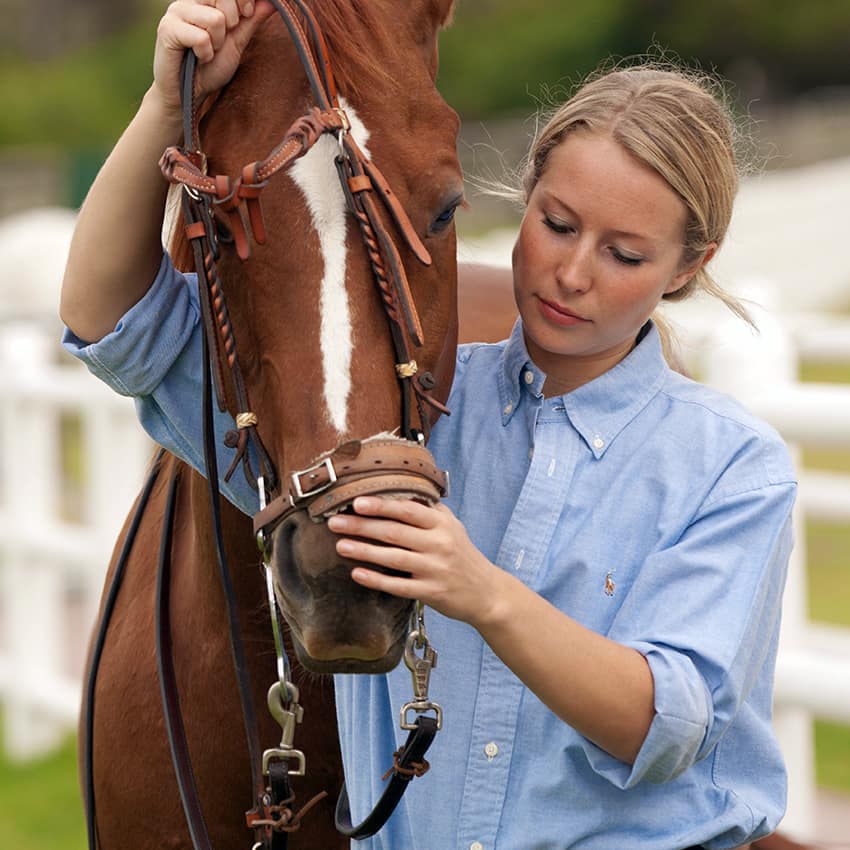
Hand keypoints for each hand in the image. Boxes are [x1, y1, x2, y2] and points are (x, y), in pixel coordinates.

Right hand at [152, 0, 274, 115]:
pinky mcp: (167, 29)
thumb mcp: (237, 42)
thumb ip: (252, 20)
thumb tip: (272, 2)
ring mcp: (176, 12)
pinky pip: (201, 37)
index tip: (247, 14)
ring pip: (215, 19)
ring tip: (206, 52)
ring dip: (217, 43)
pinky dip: (205, 53)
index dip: (243, 0)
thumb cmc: (210, 68)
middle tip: (219, 41)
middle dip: (232, 23)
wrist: (187, 94)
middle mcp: (188, 0)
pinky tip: (197, 58)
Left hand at [327, 497, 503, 624]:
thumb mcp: (452, 526)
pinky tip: (357, 574)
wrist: (486, 592)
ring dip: (364, 551)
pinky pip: (399, 586)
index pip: (408, 510)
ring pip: (393, 558)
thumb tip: (396, 491)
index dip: (381, 505)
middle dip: (362, 526)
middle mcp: (440, 544)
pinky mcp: (432, 593)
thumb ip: (427, 510)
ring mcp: (435, 570)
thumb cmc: (462, 554)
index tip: (356, 501)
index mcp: (442, 524)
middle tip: (335, 522)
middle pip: (394, 532)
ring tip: (339, 545)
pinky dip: (376, 580)